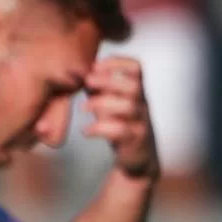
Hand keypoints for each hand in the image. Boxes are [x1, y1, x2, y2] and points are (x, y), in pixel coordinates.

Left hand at [82, 57, 159, 181]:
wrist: (137, 158)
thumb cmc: (119, 125)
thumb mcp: (108, 102)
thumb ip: (98, 87)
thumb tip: (79, 70)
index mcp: (136, 91)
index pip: (137, 68)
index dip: (117, 62)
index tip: (96, 66)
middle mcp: (142, 105)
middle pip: (134, 85)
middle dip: (108, 81)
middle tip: (87, 82)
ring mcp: (141, 122)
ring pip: (128, 107)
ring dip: (101, 103)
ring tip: (82, 108)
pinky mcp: (136, 141)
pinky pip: (121, 131)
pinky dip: (100, 128)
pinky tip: (86, 131)